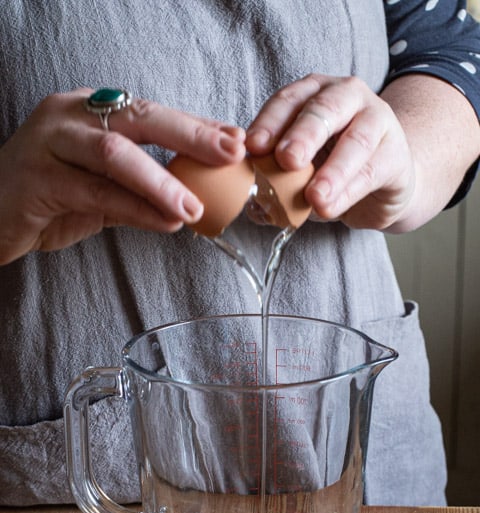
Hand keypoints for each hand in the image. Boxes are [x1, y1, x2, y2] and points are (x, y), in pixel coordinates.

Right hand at [0, 88, 245, 264]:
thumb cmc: (50, 199)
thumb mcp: (103, 187)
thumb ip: (143, 186)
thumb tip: (196, 194)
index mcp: (89, 110)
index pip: (151, 111)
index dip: (195, 125)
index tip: (235, 140)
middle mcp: (69, 116)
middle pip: (138, 116)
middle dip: (189, 134)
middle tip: (229, 153)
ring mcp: (49, 143)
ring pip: (115, 154)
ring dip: (161, 181)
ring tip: (194, 207)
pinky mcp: (38, 179)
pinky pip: (96, 193)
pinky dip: (136, 209)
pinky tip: (165, 223)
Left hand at [245, 74, 415, 229]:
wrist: (383, 182)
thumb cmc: (331, 167)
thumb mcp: (299, 168)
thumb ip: (274, 178)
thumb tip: (252, 205)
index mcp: (314, 93)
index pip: (288, 100)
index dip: (269, 122)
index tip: (253, 147)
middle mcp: (347, 97)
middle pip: (323, 110)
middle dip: (302, 135)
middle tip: (287, 160)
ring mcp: (377, 121)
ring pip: (355, 142)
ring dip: (332, 171)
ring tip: (314, 197)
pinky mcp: (395, 154)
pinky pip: (371, 172)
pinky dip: (348, 192)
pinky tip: (329, 208)